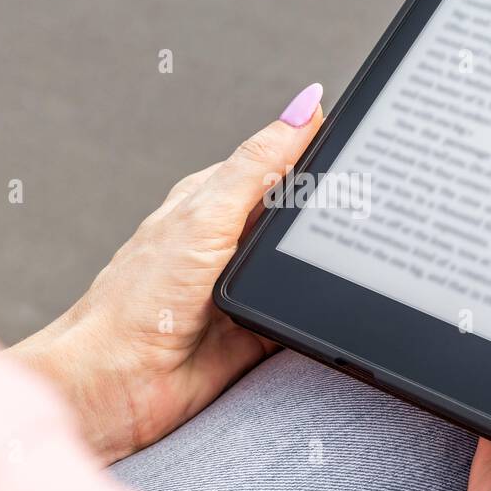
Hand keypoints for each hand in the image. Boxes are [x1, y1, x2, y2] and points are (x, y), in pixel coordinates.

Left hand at [8, 84, 325, 464]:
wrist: (119, 383)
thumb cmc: (140, 299)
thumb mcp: (205, 215)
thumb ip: (257, 164)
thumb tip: (302, 106)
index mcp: (213, 199)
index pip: (276, 160)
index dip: (317, 149)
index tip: (363, 138)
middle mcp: (230, 240)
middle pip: (297, 213)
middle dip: (328, 210)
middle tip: (371, 201)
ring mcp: (246, 286)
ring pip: (305, 261)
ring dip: (326, 259)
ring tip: (357, 250)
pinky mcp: (260, 331)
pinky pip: (305, 312)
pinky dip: (321, 307)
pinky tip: (338, 300)